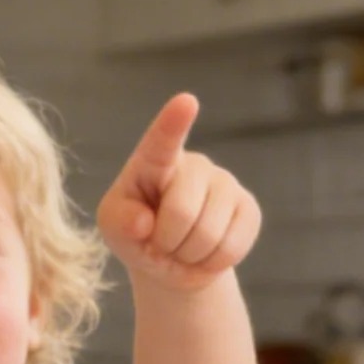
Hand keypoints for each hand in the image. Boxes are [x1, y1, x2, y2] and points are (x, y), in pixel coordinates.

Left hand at [97, 94, 259, 292]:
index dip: (174, 123)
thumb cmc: (137, 233)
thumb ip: (120, 221)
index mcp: (154, 162)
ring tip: (182, 247)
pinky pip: (232, 246)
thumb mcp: (115, 228)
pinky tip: (205, 252)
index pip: (162, 141)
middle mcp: (194, 165)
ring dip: (188, 254)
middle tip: (161, 242)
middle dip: (166, 241)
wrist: (172, 259)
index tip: (186, 102)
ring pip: (209, 234)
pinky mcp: (249, 209)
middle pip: (181, 211)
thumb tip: (144, 222)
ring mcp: (226, 184)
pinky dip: (212, 262)